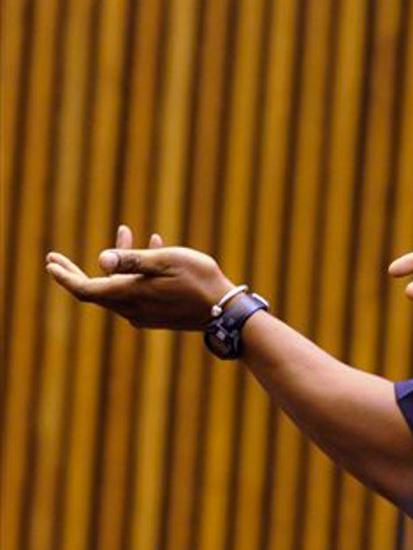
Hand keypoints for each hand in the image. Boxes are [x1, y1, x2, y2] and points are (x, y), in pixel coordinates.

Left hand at [46, 224, 233, 329]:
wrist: (225, 312)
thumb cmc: (199, 281)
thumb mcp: (166, 262)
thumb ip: (133, 260)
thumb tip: (101, 258)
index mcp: (129, 294)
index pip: (84, 289)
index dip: (64, 276)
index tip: (49, 262)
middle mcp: (131, 309)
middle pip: (96, 290)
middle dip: (78, 270)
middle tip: (57, 259)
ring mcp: (145, 315)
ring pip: (119, 288)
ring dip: (117, 264)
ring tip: (129, 233)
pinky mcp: (158, 316)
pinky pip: (136, 293)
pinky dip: (135, 273)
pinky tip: (153, 250)